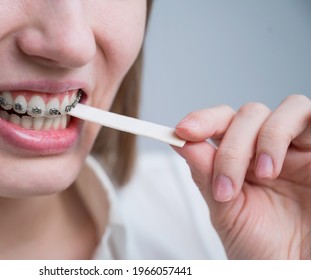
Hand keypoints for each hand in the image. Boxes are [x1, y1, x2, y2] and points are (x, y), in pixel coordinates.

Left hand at [173, 94, 310, 258]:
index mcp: (241, 160)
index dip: (202, 120)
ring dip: (265, 138)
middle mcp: (268, 149)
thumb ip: (205, 174)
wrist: (292, 271)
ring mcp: (298, 149)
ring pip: (282, 110)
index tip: (182, 131)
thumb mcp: (226, 212)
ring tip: (263, 175)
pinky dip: (285, 133)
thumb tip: (181, 141)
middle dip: (232, 147)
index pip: (222, 122)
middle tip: (226, 185)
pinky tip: (276, 167)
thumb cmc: (262, 248)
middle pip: (248, 115)